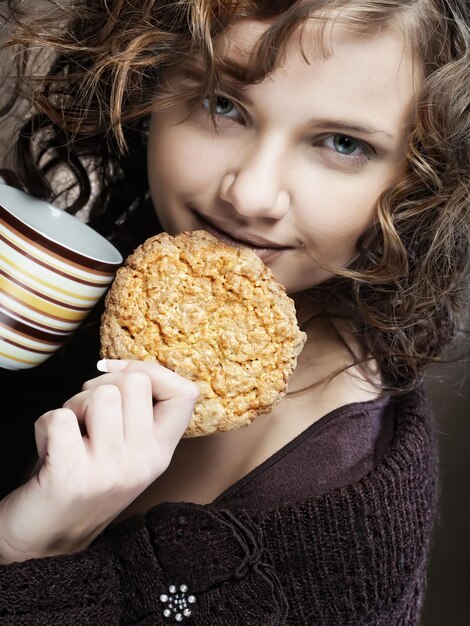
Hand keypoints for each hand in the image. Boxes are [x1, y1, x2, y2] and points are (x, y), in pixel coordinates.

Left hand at [0, 360, 198, 562]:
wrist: (46, 543)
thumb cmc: (83, 482)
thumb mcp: (126, 452)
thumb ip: (138, 416)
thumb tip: (129, 368)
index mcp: (161, 454)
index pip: (186, 393)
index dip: (152, 371)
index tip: (121, 375)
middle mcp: (143, 463)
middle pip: (136, 382)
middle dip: (102, 385)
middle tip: (87, 414)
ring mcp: (110, 471)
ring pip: (101, 394)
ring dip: (74, 404)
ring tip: (70, 431)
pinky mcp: (71, 476)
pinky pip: (59, 418)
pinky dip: (44, 426)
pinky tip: (49, 449)